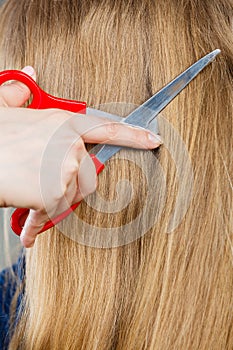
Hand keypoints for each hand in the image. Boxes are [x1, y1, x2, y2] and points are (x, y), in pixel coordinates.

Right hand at [0, 66, 161, 246]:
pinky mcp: (55, 194)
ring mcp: (65, 169)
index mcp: (63, 122)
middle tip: (44, 180)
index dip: (134, 135)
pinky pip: (55, 213)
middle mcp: (70, 144)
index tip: (154, 139)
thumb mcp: (6, 110)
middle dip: (70, 183)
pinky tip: (28, 225)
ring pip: (73, 195)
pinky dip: (39, 222)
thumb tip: (30, 74)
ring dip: (53, 200)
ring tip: (30, 193)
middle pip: (89, 175)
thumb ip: (21, 92)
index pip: (108, 128)